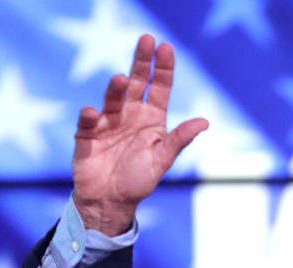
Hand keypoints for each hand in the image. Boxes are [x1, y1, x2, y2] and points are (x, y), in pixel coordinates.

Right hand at [72, 34, 208, 235]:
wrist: (110, 202)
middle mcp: (130, 114)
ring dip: (117, 88)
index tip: (166, 48)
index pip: (159, 88)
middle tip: (146, 39)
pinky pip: (89, 121)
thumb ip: (179, 140)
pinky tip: (95, 113)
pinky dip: (91, 116)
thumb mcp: (162, 160)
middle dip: (141, 61)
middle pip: (137, 83)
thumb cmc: (138, 180)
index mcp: (151, 118)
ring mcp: (108, 122)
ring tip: (123, 79)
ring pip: (113, 98)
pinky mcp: (87, 134)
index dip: (163, 69)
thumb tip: (204, 122)